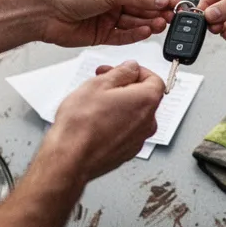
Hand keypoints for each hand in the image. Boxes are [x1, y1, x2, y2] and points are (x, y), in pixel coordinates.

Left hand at [35, 0, 177, 47]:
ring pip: (135, 22)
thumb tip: (160, 0)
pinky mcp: (102, 34)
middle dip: (157, 12)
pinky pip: (124, 35)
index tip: (177, 3)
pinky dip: (135, 35)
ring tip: (160, 26)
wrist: (44, 12)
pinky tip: (145, 32)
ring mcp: (109, 17)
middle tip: (171, 18)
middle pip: (143, 6)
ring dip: (148, 24)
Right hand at [46, 61, 163, 180]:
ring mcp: (138, 140)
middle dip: (125, 86)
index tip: (123, 70)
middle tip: (104, 82)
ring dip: (120, 105)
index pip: (155, 80)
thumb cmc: (82, 124)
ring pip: (135, 115)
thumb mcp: (98, 84)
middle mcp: (147, 122)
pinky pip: (126, 131)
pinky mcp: (126, 152)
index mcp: (146, 101)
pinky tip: (96, 120)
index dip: (137, 71)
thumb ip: (121, 72)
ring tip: (97, 102)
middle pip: (145, 97)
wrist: (70, 158)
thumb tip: (131, 68)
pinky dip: (116, 122)